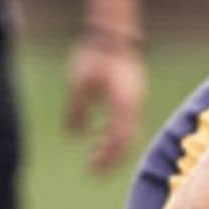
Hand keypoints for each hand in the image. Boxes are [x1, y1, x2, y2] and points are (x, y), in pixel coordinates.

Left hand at [65, 31, 144, 173]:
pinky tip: (98, 134)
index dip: (106, 158)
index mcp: (123, 104)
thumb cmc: (95, 56)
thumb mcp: (79, 83)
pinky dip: (115, 134)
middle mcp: (133, 106)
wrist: (114, 36)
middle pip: (127, 142)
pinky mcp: (133, 98)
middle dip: (111, 159)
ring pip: (129, 134)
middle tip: (93, 171)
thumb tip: (72, 135)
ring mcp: (136, 102)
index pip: (118, 140)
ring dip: (113, 147)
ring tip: (93, 154)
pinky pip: (127, 123)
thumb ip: (76, 110)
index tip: (91, 170)